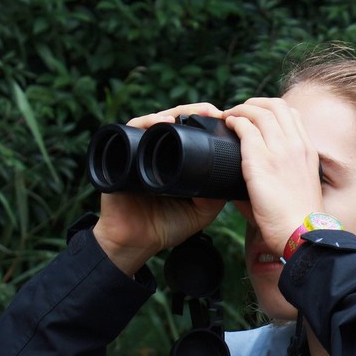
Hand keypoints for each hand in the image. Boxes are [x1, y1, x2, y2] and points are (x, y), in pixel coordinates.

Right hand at [93, 104, 227, 274]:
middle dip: (195, 112)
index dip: (207, 123)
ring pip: (157, 121)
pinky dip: (146, 123)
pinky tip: (162, 122)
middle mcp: (157, 152)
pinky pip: (131, 130)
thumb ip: (216, 194)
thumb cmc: (166, 227)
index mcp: (176, 161)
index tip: (227, 121)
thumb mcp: (201, 211)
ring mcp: (139, 151)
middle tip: (213, 111)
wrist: (135, 243)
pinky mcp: (120, 153)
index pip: (191, 133)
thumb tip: (235, 171)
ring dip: (176, 112)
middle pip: (176, 121)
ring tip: (194, 113)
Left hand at [222, 98, 324, 255]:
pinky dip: (235, 122)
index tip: (258, 116)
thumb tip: (253, 176)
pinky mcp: (261, 161)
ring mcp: (280, 151)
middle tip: (240, 111)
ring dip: (241, 109)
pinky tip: (228, 124)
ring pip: (259, 112)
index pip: (292, 115)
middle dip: (254, 103)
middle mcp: (296, 145)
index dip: (272, 109)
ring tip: (229, 116)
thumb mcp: (297, 187)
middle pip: (276, 106)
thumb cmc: (297, 219)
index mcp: (307, 151)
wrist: (301, 232)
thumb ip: (280, 174)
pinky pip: (246, 128)